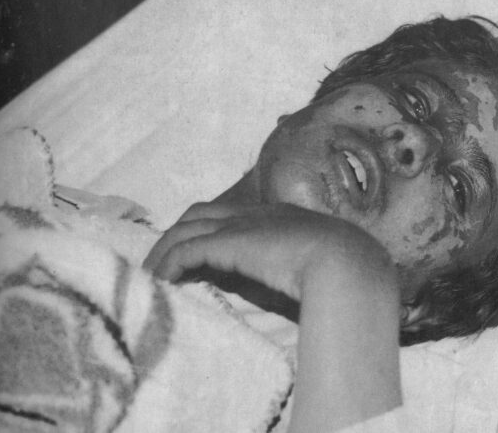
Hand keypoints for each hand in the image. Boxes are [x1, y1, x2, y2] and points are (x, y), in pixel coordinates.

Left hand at [142, 200, 389, 300]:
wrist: (346, 262)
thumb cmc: (340, 270)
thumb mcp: (311, 265)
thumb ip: (288, 266)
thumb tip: (268, 283)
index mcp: (277, 215)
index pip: (231, 215)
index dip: (209, 230)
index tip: (197, 255)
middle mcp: (255, 213)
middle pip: (200, 213)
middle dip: (178, 234)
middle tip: (163, 262)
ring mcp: (241, 224)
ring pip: (186, 229)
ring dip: (164, 251)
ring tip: (151, 275)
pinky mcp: (227, 242)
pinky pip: (186, 250)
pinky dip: (168, 264)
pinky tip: (160, 281)